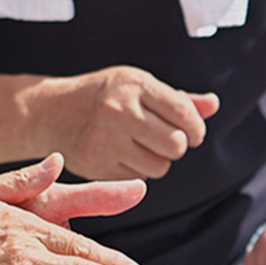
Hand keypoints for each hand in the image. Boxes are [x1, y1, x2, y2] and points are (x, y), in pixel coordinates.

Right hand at [25, 65, 219, 179]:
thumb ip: (178, 99)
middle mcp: (119, 111)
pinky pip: (138, 179)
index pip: (185, 114)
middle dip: (178, 146)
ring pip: (160, 167)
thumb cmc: (103, 95)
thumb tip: (213, 105)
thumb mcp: (137, 85)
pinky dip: (138, 171)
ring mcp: (106, 139)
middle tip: (165, 140)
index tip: (193, 133)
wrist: (52, 111)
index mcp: (134, 85)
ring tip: (141, 146)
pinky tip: (123, 154)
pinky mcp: (97, 164)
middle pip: (176, 145)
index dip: (196, 129)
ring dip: (158, 161)